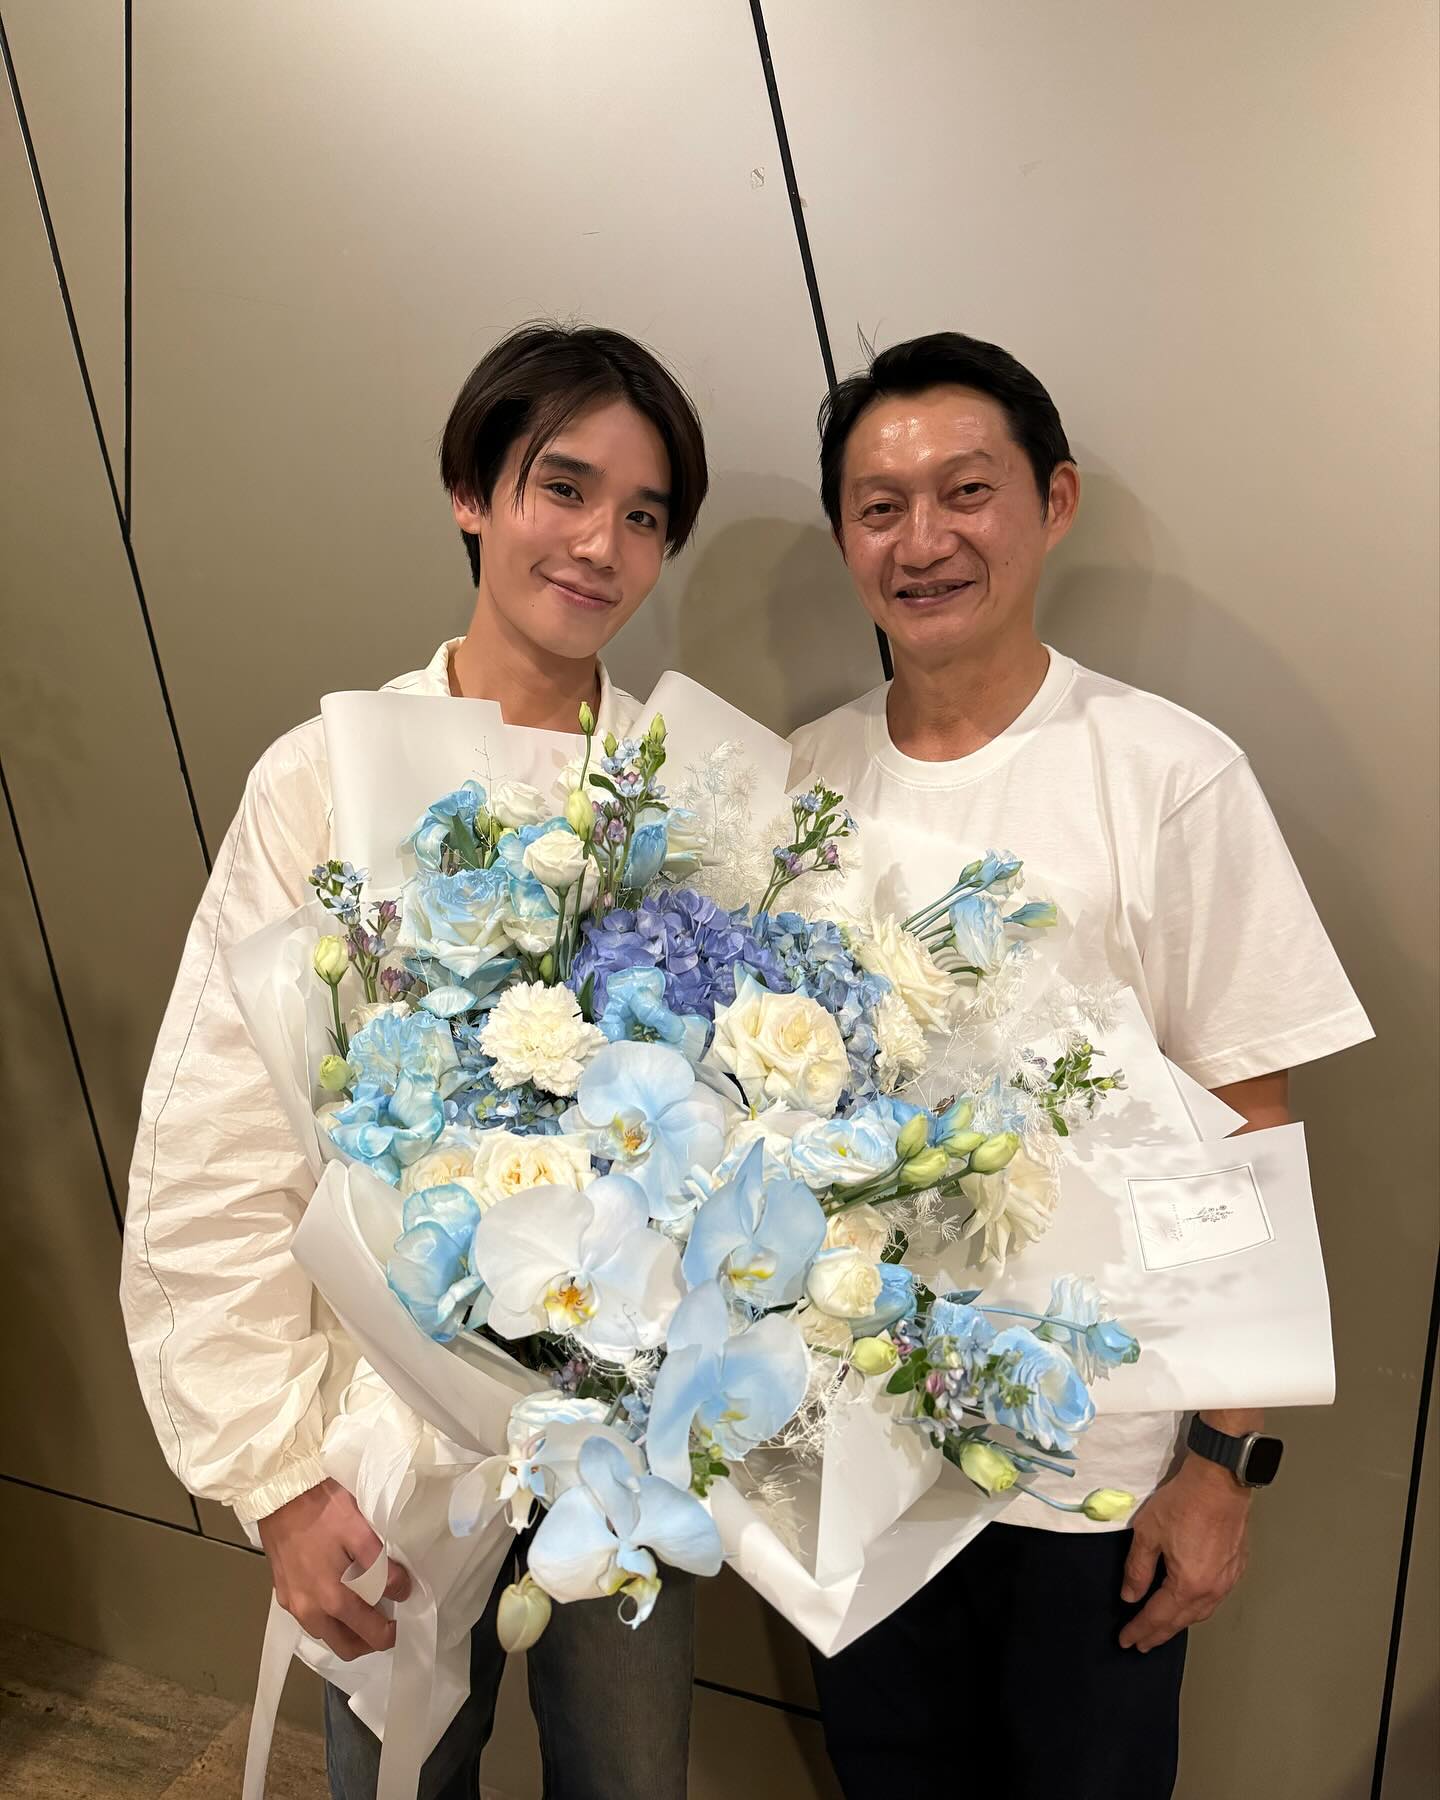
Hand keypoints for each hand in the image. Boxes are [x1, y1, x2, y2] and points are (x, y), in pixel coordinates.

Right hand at [258, 1478, 410, 1660]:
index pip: (369, 1635)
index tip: (403, 1619)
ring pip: (326, 1636)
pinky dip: (329, 1619)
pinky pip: (310, 1621)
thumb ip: (381, 1568)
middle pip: (346, 1647)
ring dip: (347, 1632)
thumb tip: (401, 1592)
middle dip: (369, 1641)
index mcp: (334, 1599)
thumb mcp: (361, 1532)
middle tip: (386, 1621)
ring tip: (365, 1608)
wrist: (281, 1495)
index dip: (390, 1633)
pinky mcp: (284, 1595)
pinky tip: (339, 1597)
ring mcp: (294, 1605)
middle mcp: (311, 1611)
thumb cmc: (324, 1510)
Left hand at [1119, 1455, 1250, 1651]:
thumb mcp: (1148, 1532)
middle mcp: (1211, 1589)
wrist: (1220, 1481)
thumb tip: (1130, 1596)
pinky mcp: (1235, 1567)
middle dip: (1159, 1634)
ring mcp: (1227, 1580)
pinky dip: (1197, 1608)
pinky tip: (1189, 1604)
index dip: (1139, 1629)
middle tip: (1142, 1642)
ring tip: (1163, 1628)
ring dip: (1179, 1623)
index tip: (1126, 1641)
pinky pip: (1214, 1598)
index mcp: (1188, 1585)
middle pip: (1181, 1620)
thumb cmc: (1184, 1503)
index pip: (1158, 1616)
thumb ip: (1137, 1569)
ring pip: (1200, 1612)